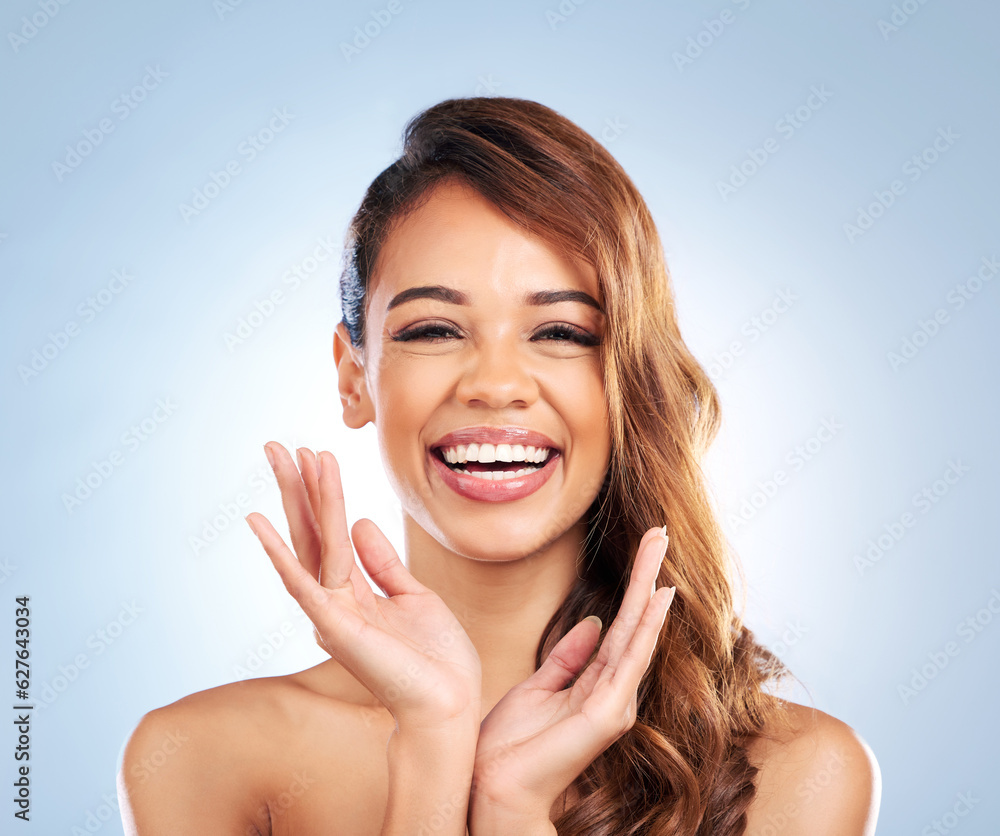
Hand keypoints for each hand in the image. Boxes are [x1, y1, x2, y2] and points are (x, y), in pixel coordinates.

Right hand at [246, 442, 482, 727]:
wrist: (450, 704)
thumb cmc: (435, 660)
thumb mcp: (414, 596)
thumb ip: (383, 562)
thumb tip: (360, 522)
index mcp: (352, 595)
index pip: (329, 534)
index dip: (321, 493)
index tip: (314, 454)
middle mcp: (333, 602)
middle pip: (310, 532)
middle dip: (296, 486)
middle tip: (276, 443)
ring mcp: (331, 614)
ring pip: (312, 543)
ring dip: (299, 497)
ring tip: (285, 455)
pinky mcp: (336, 627)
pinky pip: (304, 582)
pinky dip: (280, 552)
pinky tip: (260, 521)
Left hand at [470, 526, 674, 820]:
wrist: (490, 786)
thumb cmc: (511, 745)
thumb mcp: (538, 686)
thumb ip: (568, 656)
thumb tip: (593, 622)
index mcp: (596, 684)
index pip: (621, 625)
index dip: (633, 586)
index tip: (644, 548)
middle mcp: (613, 693)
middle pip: (635, 623)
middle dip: (646, 575)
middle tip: (660, 531)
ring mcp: (614, 705)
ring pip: (637, 635)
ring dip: (649, 590)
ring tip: (659, 549)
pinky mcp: (605, 716)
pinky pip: (628, 662)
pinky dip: (645, 629)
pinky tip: (655, 599)